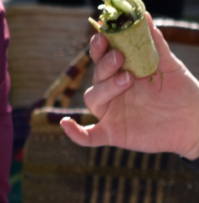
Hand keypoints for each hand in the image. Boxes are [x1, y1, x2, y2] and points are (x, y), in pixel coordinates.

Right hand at [61, 14, 198, 159]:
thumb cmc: (180, 90)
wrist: (192, 119)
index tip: (104, 36)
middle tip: (119, 58)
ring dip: (104, 89)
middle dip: (104, 66)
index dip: (100, 47)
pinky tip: (65, 123)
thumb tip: (145, 17)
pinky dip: (75, 133)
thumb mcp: (168, 64)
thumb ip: (154, 43)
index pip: (103, 58)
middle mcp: (112, 91)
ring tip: (127, 80)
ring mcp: (110, 113)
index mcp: (122, 72)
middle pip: (97, 77)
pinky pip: (87, 136)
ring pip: (93, 99)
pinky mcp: (112, 134)